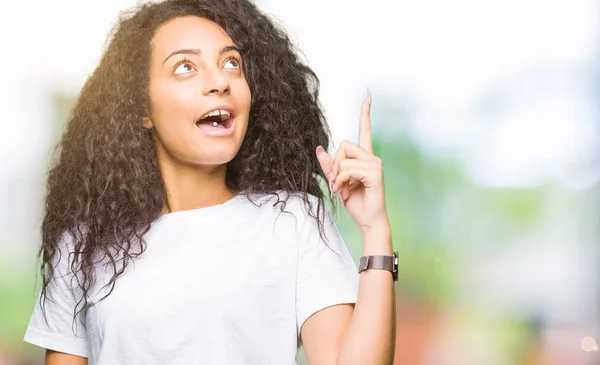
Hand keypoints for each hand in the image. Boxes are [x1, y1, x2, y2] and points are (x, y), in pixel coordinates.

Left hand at [316, 90, 388, 233]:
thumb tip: (319, 148)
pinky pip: (348, 169)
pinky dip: (342, 181)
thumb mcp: (338, 182)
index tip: (368, 96)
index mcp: (364, 158)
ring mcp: (375, 164)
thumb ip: (330, 166)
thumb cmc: (356, 203)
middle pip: (344, 144)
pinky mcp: (375, 172)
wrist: (368, 221)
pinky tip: (346, 191)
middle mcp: (372, 157)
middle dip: (334, 164)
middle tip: (335, 183)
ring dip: (337, 176)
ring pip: (344, 157)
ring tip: (342, 190)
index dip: (365, 114)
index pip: (365, 131)